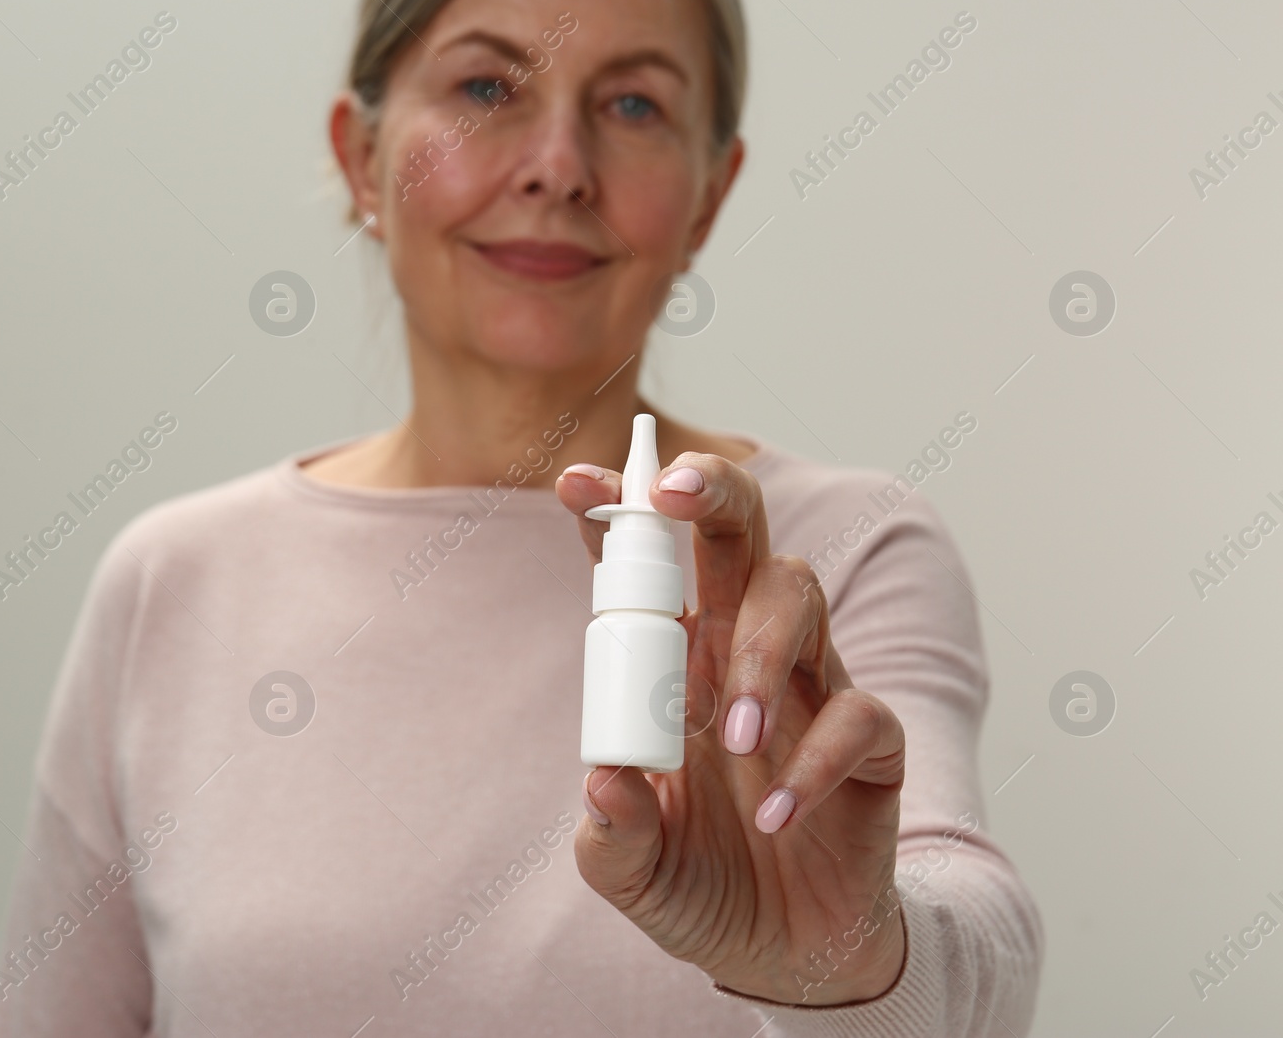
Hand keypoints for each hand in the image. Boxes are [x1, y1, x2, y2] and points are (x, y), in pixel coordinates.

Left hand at [557, 453, 907, 1004]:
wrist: (785, 959)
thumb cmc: (701, 888)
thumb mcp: (632, 873)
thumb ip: (612, 832)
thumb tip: (605, 778)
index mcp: (676, 665)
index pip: (647, 568)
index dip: (616, 516)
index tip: (573, 484)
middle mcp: (743, 655)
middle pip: (741, 535)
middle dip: (711, 493)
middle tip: (673, 495)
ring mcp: (811, 689)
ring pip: (800, 598)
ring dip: (760, 653)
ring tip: (734, 739)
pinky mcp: (870, 744)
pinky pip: (859, 713)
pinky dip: (815, 758)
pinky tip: (777, 814)